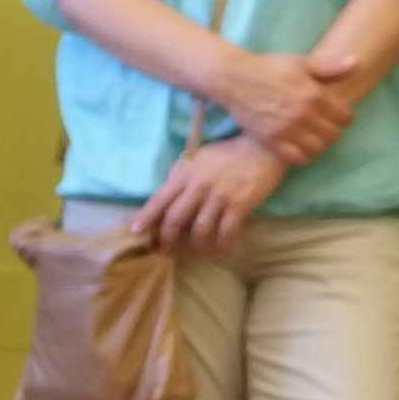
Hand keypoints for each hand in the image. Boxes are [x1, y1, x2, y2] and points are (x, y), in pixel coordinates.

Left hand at [132, 138, 288, 253]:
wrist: (262, 148)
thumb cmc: (228, 153)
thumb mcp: (198, 158)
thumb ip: (181, 175)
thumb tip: (166, 196)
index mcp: (186, 173)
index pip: (160, 199)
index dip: (146, 217)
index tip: (136, 232)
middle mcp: (199, 186)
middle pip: (175, 220)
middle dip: (166, 240)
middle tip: (164, 251)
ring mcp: (219, 196)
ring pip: (199, 230)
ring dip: (196, 246)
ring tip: (198, 251)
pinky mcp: (240, 205)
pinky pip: (226, 232)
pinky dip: (223, 245)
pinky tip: (223, 250)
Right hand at [213, 49, 356, 166]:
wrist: (234, 79)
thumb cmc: (269, 68)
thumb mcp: (301, 63)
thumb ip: (330, 67)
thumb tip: (356, 63)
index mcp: (314, 94)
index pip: (346, 116)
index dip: (345, 116)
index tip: (338, 114)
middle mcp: (303, 114)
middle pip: (334, 135)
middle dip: (334, 131)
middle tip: (326, 126)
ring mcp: (287, 129)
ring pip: (318, 149)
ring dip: (320, 145)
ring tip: (315, 137)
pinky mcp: (272, 141)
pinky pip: (297, 158)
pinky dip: (304, 155)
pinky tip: (301, 147)